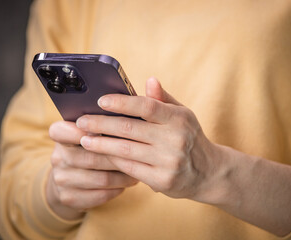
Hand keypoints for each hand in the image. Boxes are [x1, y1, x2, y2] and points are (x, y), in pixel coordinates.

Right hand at [46, 121, 137, 219]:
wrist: (69, 181)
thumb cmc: (87, 148)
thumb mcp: (86, 133)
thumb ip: (99, 125)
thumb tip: (127, 118)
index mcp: (59, 136)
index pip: (61, 131)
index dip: (80, 131)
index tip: (100, 130)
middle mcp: (57, 158)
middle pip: (91, 157)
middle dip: (118, 157)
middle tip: (139, 155)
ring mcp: (61, 179)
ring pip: (101, 178)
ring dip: (123, 175)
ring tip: (139, 169)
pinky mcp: (69, 197)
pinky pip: (101, 194)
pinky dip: (118, 188)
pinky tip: (128, 182)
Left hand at [75, 78, 290, 236]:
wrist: (209, 173)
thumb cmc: (190, 138)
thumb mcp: (183, 115)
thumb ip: (163, 99)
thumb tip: (149, 80)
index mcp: (179, 119)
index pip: (146, 106)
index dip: (121, 102)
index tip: (100, 100)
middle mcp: (175, 139)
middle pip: (130, 129)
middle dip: (101, 124)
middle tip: (81, 121)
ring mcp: (169, 162)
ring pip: (126, 151)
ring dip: (101, 145)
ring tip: (84, 139)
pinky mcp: (163, 181)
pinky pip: (131, 169)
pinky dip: (113, 161)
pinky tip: (101, 156)